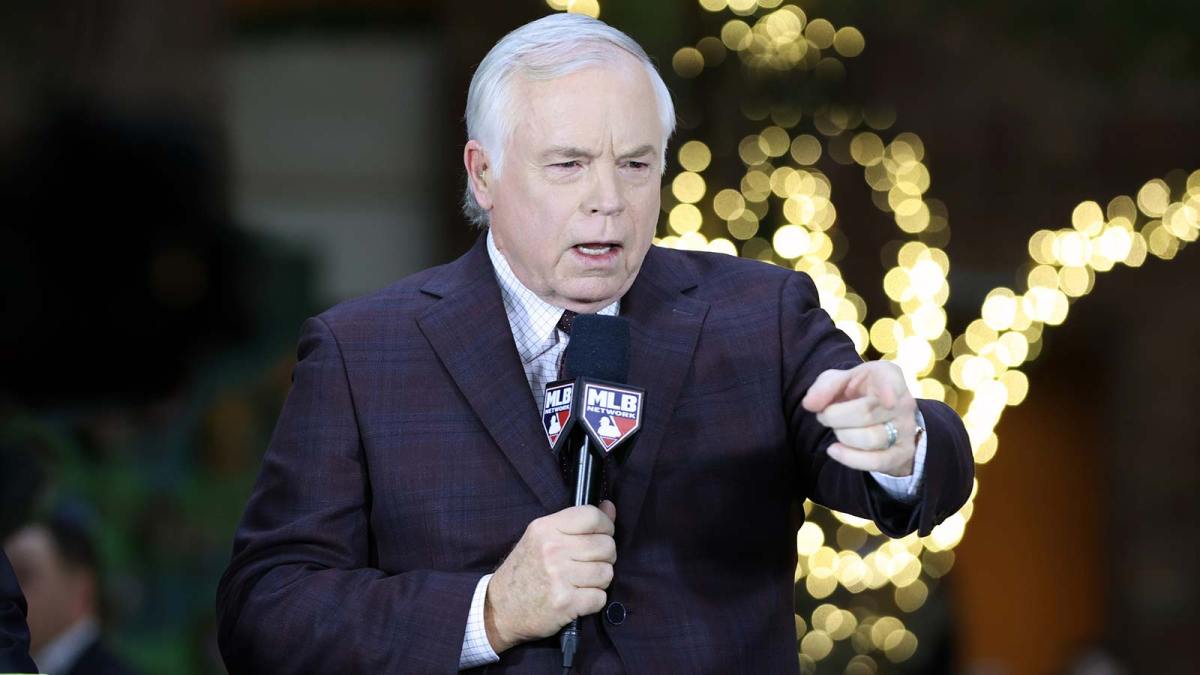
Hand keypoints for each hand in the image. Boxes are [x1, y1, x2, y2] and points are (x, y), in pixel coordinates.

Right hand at [484, 501, 616, 652]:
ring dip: (599, 580)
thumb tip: (609, 507)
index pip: (592, 516)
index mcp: (545, 528)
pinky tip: (578, 598)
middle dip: (604, 557)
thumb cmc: (525, 571)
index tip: (600, 536)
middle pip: (606, 546)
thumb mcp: (542, 537)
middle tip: (589, 564)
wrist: (500, 608)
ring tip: (581, 582)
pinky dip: (594, 600)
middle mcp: (552, 549)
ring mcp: (558, 576)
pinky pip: (600, 597)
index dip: (605, 527)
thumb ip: (576, 522)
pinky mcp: (565, 602)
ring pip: (606, 572)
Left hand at [802, 361, 917, 476]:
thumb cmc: (856, 393)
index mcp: (888, 375)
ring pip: (870, 439)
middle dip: (835, 417)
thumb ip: (824, 387)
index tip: (888, 401)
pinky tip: (834, 450)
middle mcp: (903, 402)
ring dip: (842, 436)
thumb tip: (809, 404)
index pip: (891, 380)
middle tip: (825, 416)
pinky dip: (850, 458)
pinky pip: (875, 462)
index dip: (889, 390)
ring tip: (837, 429)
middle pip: (866, 413)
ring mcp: (905, 429)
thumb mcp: (839, 381)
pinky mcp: (901, 453)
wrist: (880, 417)